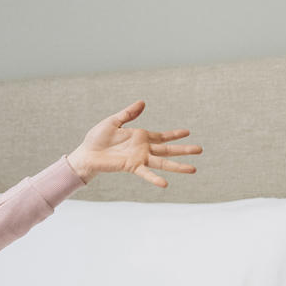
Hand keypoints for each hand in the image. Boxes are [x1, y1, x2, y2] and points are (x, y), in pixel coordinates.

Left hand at [66, 101, 199, 186]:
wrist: (85, 153)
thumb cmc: (96, 139)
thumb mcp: (113, 122)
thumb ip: (128, 114)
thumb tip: (143, 102)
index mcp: (140, 137)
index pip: (162, 136)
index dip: (174, 135)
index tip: (188, 132)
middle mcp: (143, 148)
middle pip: (168, 149)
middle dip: (184, 150)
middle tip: (200, 150)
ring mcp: (139, 158)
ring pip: (163, 162)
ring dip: (178, 166)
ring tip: (194, 169)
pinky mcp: (131, 166)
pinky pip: (145, 172)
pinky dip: (154, 178)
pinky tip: (165, 183)